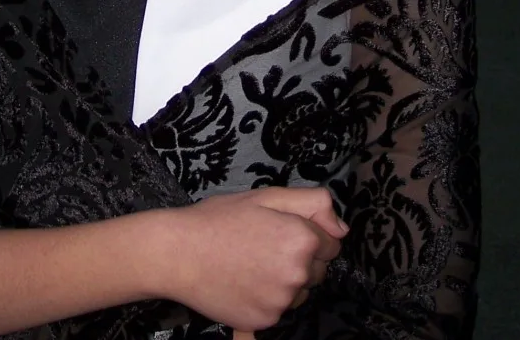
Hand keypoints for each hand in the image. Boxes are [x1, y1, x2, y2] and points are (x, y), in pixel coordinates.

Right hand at [154, 187, 345, 331]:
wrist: (176, 253)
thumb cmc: (219, 220)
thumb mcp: (266, 196)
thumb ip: (313, 204)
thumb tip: (342, 227)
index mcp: (301, 240)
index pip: (332, 242)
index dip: (308, 233)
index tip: (281, 230)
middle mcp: (297, 274)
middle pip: (317, 269)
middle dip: (300, 258)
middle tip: (263, 245)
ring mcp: (281, 302)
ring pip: (300, 292)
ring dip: (286, 281)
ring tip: (251, 264)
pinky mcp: (264, 322)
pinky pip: (279, 310)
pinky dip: (266, 299)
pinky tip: (243, 282)